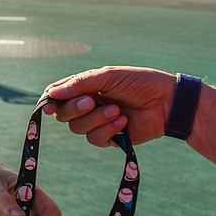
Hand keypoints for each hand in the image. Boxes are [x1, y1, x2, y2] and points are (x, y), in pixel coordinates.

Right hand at [44, 66, 176, 147]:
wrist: (167, 102)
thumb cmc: (138, 83)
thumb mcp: (107, 76)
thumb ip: (78, 84)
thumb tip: (51, 93)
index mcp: (85, 87)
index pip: (59, 95)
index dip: (51, 101)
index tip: (49, 106)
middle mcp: (88, 105)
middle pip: (64, 114)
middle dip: (75, 109)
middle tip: (92, 101)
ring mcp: (98, 122)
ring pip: (78, 128)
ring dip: (96, 119)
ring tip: (117, 110)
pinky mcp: (110, 138)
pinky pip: (95, 139)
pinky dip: (107, 130)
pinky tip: (123, 122)